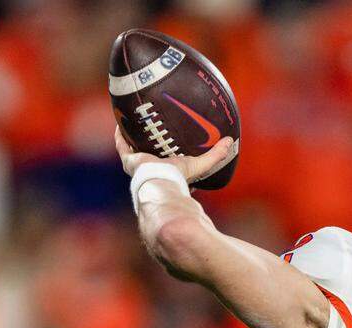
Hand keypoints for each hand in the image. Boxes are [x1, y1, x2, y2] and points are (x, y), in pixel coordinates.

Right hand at [113, 126, 233, 182]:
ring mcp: (138, 165)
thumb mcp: (201, 164)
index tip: (173, 138)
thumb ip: (216, 154)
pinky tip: (121, 121)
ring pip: (134, 148)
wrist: (161, 183)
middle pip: (150, 152)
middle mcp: (152, 168)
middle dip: (151, 141)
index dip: (171, 150)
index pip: (169, 160)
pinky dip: (120, 134)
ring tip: (135, 121)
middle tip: (153, 125)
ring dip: (134, 136)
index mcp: (168, 171)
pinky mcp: (129, 160)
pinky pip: (121, 145)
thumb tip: (231, 141)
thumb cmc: (179, 177)